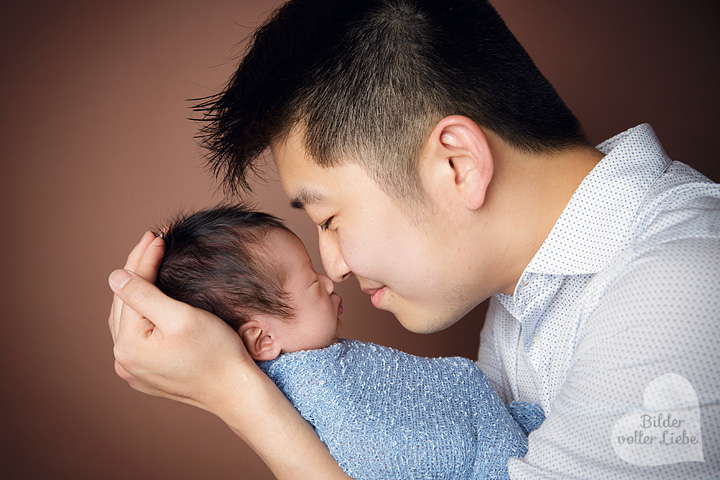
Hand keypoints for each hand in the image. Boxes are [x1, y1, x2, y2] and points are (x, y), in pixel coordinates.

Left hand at [107, 232, 253, 412]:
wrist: (236, 391)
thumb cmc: (216, 353)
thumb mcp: (181, 317)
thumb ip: (144, 294)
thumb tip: (114, 277)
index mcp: (128, 345)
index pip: (131, 290)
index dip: (144, 259)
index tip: (158, 235)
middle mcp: (124, 361)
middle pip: (126, 304)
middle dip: (138, 269)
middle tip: (152, 240)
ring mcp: (134, 370)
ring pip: (129, 319)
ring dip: (138, 290)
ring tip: (148, 261)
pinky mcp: (147, 374)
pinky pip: (138, 336)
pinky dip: (143, 313)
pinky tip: (149, 299)